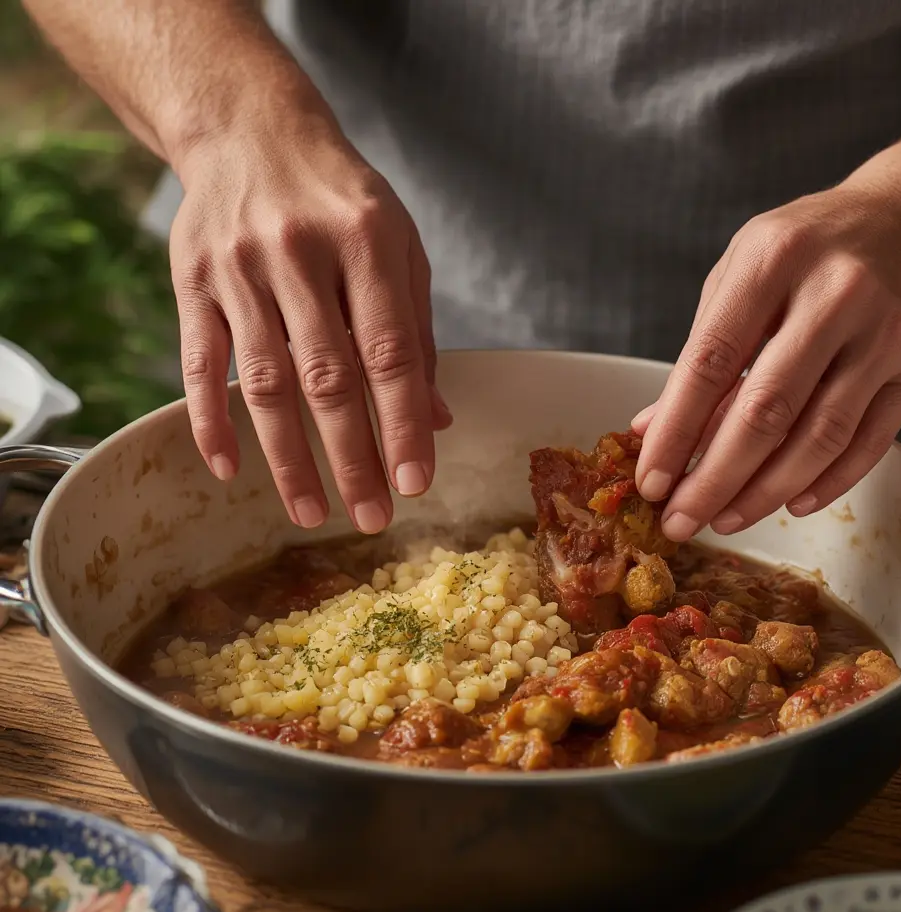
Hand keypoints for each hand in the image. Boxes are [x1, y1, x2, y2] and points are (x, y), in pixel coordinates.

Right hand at [169, 117, 450, 533]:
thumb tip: (434, 419)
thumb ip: (415, 332)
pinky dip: (211, 419)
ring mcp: (238, 269)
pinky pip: (199, 362)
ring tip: (310, 512)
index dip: (402, 424)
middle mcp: (299, 253)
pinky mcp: (192, 281)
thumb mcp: (398, 248)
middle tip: (371, 518)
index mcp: (366, 241)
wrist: (250, 130)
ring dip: (288, 458)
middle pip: (327, 378)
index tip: (414, 483)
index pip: (389, 353)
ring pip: (264, 383)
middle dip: (352, 457)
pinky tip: (230, 468)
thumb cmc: (341, 199)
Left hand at [633, 180, 900, 540]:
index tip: (652, 479)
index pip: (710, 363)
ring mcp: (884, 334)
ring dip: (765, 491)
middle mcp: (835, 295)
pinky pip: (869, 443)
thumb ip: (702, 347)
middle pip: (765, 411)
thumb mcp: (744, 272)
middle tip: (682, 519)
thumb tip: (654, 428)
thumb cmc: (814, 246)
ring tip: (725, 518)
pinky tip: (791, 502)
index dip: (675, 431)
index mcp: (773, 261)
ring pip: (819, 437)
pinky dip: (827, 482)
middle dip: (714, 479)